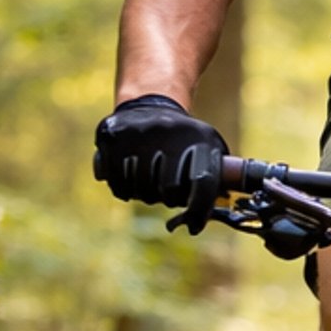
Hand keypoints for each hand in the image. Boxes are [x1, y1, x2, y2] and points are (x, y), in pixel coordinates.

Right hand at [93, 94, 227, 233]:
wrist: (149, 104)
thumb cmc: (185, 142)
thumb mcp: (209, 150)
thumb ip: (219, 182)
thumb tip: (206, 218)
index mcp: (198, 137)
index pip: (202, 183)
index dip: (199, 211)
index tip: (194, 226)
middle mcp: (168, 130)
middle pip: (168, 191)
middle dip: (169, 198)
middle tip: (167, 190)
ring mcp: (137, 131)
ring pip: (141, 190)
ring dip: (146, 194)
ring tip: (150, 180)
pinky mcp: (112, 136)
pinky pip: (118, 183)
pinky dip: (124, 189)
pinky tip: (131, 179)